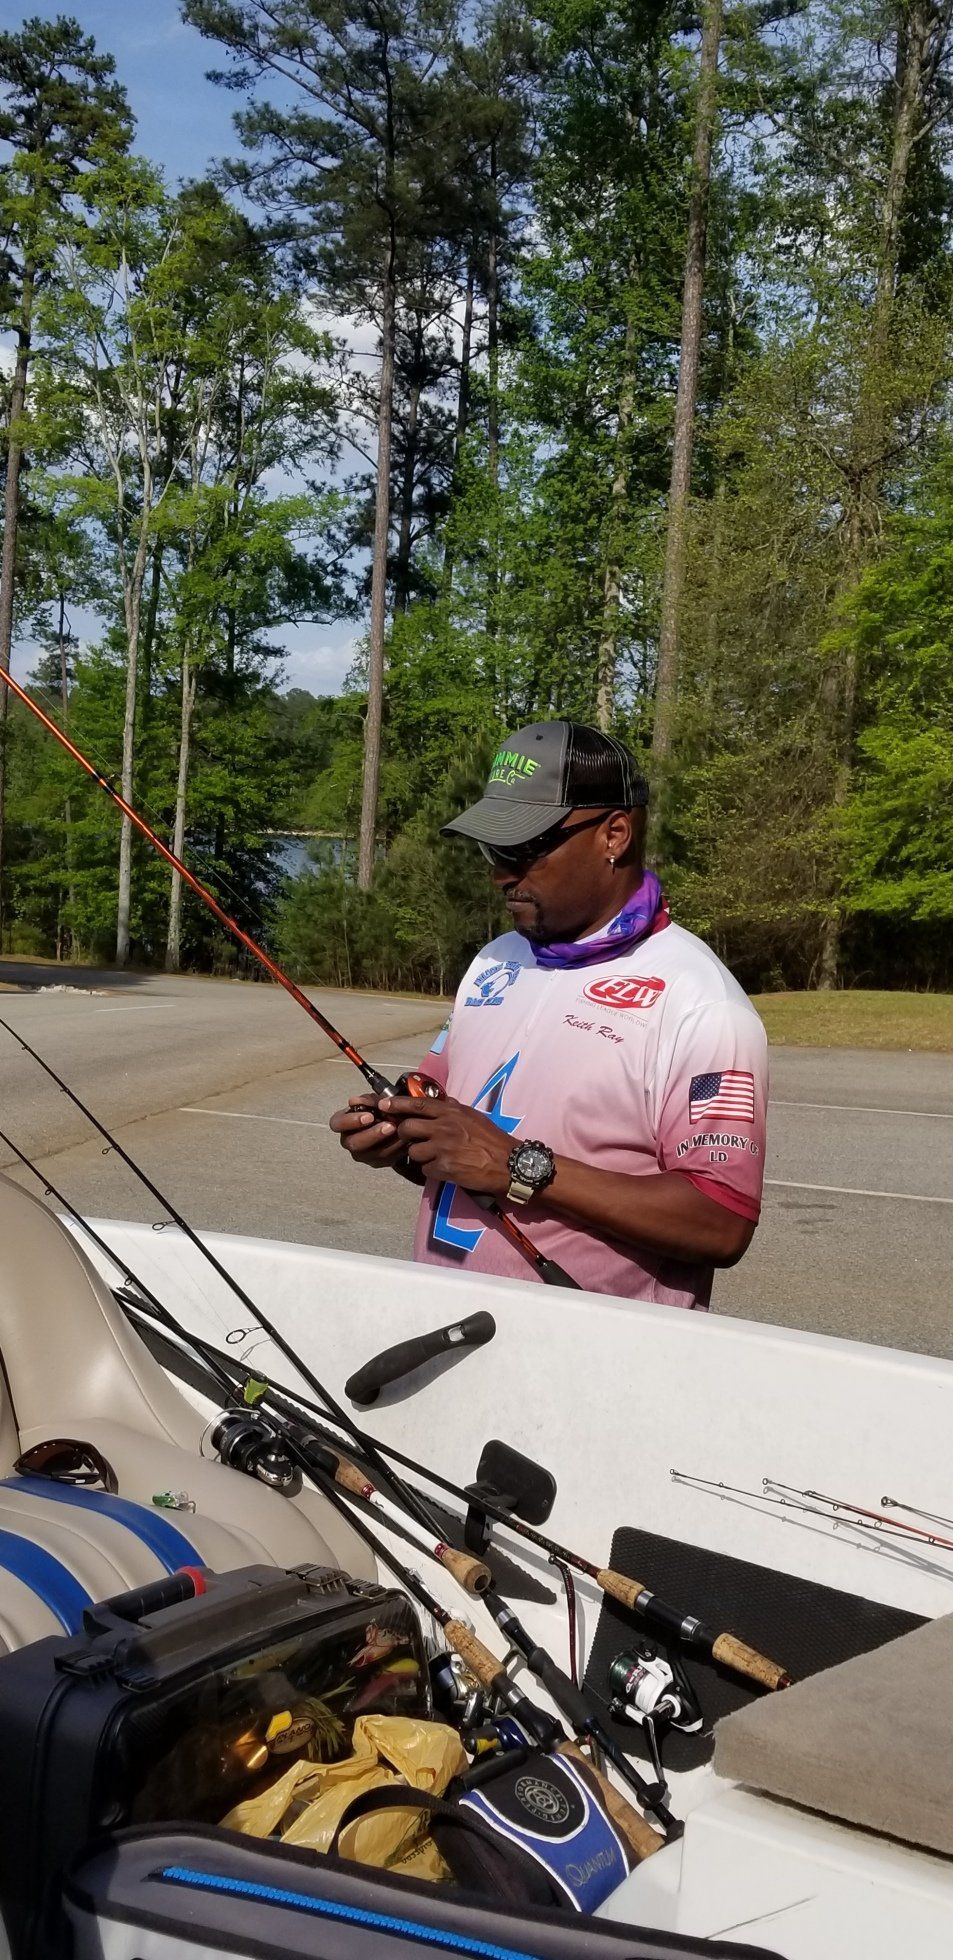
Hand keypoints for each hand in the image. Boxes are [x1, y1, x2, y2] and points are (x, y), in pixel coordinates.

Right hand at [329, 1094, 411, 1169]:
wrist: (394, 1122)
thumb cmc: (378, 1110)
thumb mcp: (374, 1101)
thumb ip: (366, 1100)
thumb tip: (354, 1101)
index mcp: (343, 1124)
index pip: (337, 1124)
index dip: (351, 1121)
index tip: (369, 1116)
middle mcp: (350, 1142)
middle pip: (354, 1143)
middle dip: (373, 1134)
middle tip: (389, 1126)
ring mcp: (363, 1155)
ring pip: (373, 1154)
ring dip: (389, 1142)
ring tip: (401, 1131)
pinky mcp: (379, 1162)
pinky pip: (388, 1158)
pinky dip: (399, 1148)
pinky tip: (406, 1139)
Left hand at [376, 1093, 512, 1196]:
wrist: (509, 1164)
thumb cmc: (492, 1140)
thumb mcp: (473, 1116)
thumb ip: (454, 1109)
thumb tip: (442, 1101)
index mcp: (451, 1112)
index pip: (417, 1104)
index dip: (397, 1105)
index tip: (383, 1106)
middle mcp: (444, 1127)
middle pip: (407, 1128)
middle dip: (404, 1135)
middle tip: (411, 1140)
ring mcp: (443, 1148)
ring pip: (413, 1151)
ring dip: (420, 1156)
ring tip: (435, 1157)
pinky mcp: (444, 1168)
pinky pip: (425, 1169)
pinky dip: (432, 1170)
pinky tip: (445, 1169)